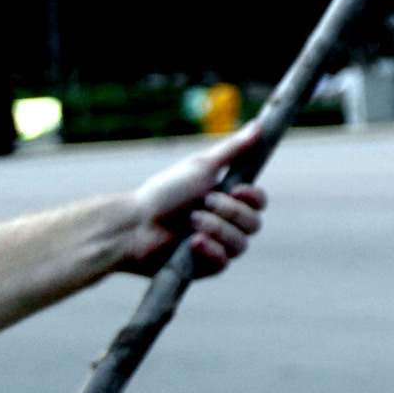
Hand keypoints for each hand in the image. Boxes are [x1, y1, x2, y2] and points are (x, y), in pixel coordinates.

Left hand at [121, 126, 269, 276]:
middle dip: (229, 212)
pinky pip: (225, 262)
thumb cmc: (164, 194)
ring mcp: (218, 246)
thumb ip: (233, 150)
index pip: (259, 202)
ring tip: (190, 222)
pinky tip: (192, 242)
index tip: (236, 189)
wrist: (134, 224)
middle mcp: (227, 224)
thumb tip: (259, 125)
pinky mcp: (207, 267)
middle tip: (202, 203)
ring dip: (216, 228)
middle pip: (254, 223)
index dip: (253, 197)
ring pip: (241, 244)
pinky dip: (210, 249)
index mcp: (228, 200)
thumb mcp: (201, 167)